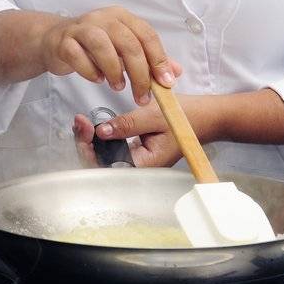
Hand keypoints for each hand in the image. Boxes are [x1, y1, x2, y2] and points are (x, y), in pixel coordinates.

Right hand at [39, 6, 183, 104]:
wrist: (55, 40)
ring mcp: (81, 27)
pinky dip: (90, 71)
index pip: (147, 35)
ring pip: (102, 45)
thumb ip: (149, 59)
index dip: (159, 59)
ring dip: (114, 70)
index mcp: (122, 17)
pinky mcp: (63, 40)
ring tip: (118, 87)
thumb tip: (175, 72)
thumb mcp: (123, 49)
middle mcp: (103, 17)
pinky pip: (78, 55)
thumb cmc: (94, 46)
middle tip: (142, 96)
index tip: (166, 83)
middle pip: (127, 43)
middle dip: (139, 74)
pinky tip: (97, 79)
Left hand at [72, 94, 222, 168]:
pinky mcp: (135, 152)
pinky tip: (91, 126)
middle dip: (85, 143)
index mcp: (145, 165)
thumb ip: (126, 125)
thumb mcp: (153, 116)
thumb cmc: (184, 117)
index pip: (107, 166)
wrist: (205, 117)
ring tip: (81, 121)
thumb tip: (100, 131)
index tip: (85, 126)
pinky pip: (112, 150)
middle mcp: (139, 167)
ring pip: (104, 157)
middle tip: (79, 121)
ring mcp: (136, 160)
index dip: (89, 149)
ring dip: (89, 141)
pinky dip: (99, 138)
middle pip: (101, 164)